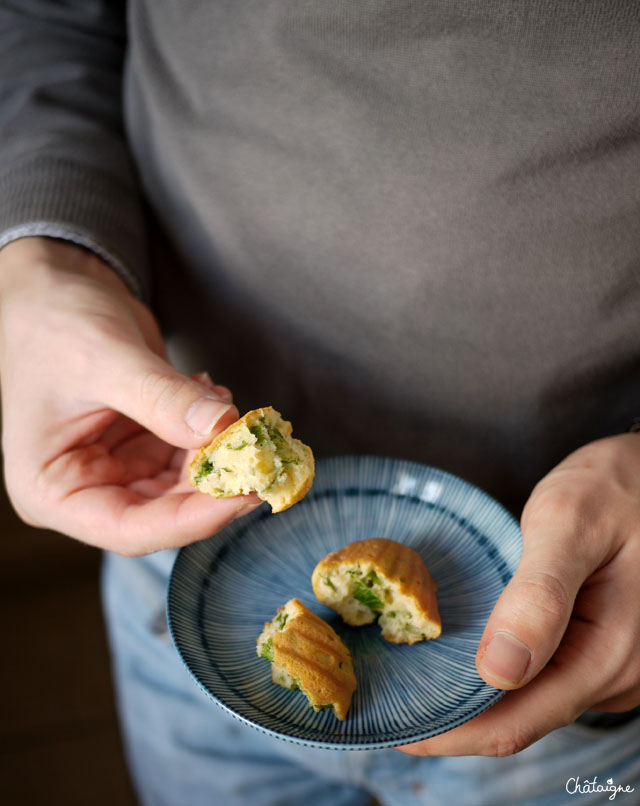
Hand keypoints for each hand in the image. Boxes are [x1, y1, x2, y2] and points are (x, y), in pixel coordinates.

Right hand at [0, 238, 258, 554]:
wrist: (57, 287)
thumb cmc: (55, 322)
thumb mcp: (105, 359)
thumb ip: (162, 398)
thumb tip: (223, 427)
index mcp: (52, 490)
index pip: (129, 530)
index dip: (191, 521)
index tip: (243, 495)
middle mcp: (86, 488)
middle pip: (164, 512)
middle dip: (215, 485)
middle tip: (258, 454)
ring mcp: (117, 467)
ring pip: (184, 484)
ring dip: (217, 452)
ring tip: (228, 406)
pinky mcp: (143, 443)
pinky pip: (188, 452)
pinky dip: (210, 429)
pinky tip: (213, 393)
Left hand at [400, 434, 639, 756]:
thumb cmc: (614, 487)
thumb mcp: (570, 523)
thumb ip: (539, 595)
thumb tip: (498, 672)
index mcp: (612, 653)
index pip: (518, 722)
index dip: (452, 733)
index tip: (396, 729)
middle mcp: (616, 675)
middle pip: (522, 719)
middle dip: (454, 719)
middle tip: (390, 702)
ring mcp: (611, 666)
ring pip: (532, 701)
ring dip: (474, 698)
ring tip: (414, 680)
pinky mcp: (599, 649)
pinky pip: (545, 677)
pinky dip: (499, 674)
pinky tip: (461, 656)